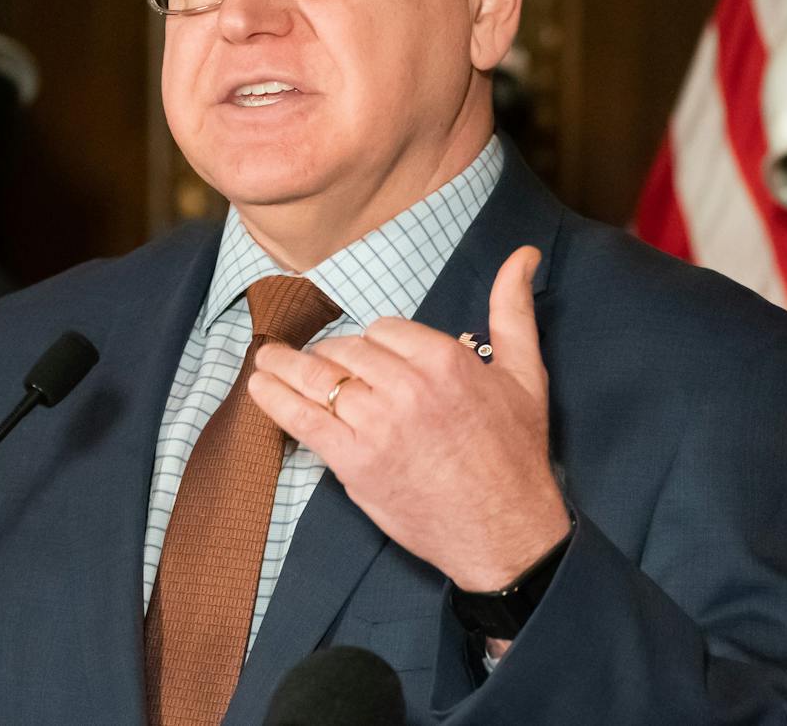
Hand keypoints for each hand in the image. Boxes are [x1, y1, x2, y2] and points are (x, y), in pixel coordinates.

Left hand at [249, 246, 569, 590]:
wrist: (506, 531)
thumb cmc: (515, 454)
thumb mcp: (526, 373)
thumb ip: (513, 311)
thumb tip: (523, 255)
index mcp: (445, 359)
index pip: (383, 329)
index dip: (373, 342)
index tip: (370, 357)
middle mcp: (408, 386)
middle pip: (347, 351)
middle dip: (331, 355)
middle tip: (319, 363)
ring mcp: (378, 424)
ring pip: (320, 379)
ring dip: (286, 367)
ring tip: (266, 360)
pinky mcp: (355, 461)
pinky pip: (304, 419)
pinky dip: (275, 400)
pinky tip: (259, 388)